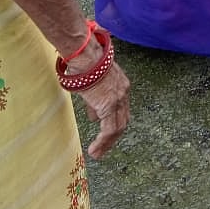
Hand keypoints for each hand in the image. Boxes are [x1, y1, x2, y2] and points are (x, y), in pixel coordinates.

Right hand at [65, 28, 130, 158]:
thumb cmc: (85, 64)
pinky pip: (109, 129)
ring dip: (108, 143)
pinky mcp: (109, 105)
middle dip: (114, 137)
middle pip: (123, 120)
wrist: (85, 54)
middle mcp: (123, 93)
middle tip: (104, 149)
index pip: (122, 110)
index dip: (115, 124)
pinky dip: (103, 142)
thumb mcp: (93, 84)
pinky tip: (95, 150)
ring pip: (118, 128)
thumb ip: (96, 101)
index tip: (107, 136)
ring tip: (98, 154)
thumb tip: (94, 117)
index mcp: (121, 86)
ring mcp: (118, 99)